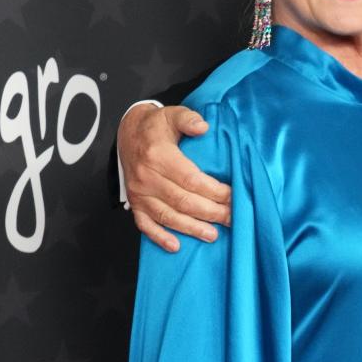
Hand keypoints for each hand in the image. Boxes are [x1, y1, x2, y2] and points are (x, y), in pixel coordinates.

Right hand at [118, 103, 231, 252]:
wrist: (128, 133)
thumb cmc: (156, 127)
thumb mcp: (172, 114)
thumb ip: (188, 119)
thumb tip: (203, 127)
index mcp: (158, 156)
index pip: (190, 179)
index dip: (214, 191)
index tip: (233, 196)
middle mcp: (146, 177)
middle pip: (183, 201)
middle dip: (210, 212)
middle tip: (232, 219)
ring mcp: (139, 193)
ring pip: (168, 216)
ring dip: (191, 228)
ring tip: (213, 235)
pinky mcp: (135, 203)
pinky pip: (145, 225)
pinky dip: (159, 238)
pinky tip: (176, 246)